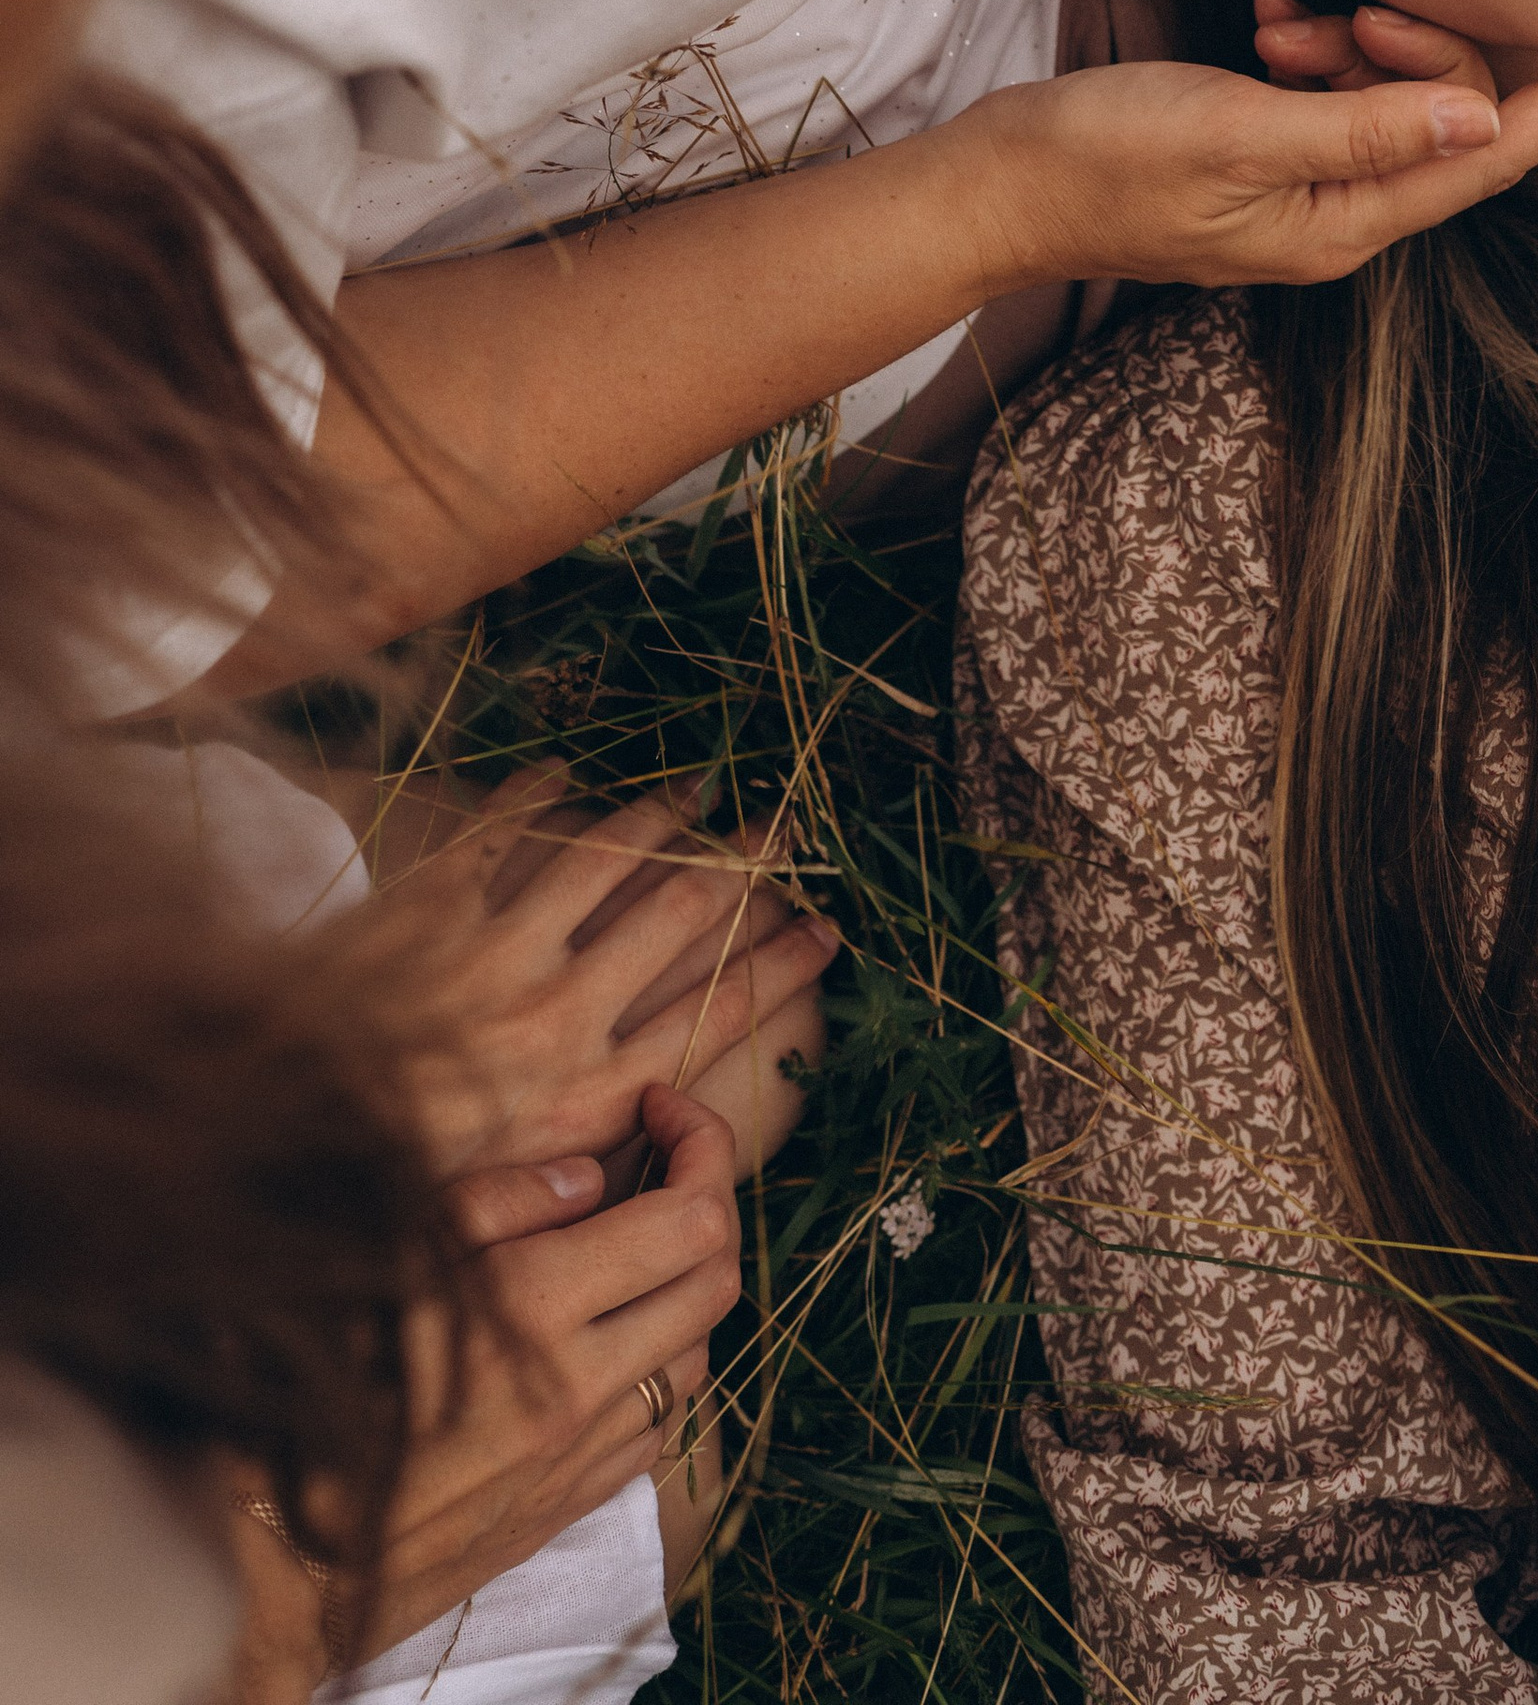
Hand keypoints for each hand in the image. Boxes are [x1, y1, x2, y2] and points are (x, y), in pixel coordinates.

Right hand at [354, 1087, 736, 1661]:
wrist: (285, 1556)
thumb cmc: (319, 1387)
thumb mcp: (389, 1259)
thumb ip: (498, 1203)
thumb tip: (587, 1175)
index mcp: (539, 1307)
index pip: (691, 1212)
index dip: (700, 1140)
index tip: (663, 1106)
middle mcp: (586, 1382)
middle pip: (717, 1276)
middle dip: (709, 1199)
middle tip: (666, 1160)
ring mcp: (589, 1450)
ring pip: (699, 1349)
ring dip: (685, 1285)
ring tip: (632, 1245)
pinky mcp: (578, 1498)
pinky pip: (661, 1418)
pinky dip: (657, 1360)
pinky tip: (608, 1334)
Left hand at [355, 769, 835, 1176]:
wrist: (273, 1137)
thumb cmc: (392, 1190)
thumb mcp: (513, 1202)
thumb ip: (580, 1173)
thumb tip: (636, 1165)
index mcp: (591, 1092)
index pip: (719, 1009)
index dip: (783, 964)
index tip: (827, 929)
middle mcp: (563, 1011)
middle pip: (682, 912)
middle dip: (745, 862)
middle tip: (781, 825)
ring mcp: (500, 949)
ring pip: (606, 856)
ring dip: (656, 815)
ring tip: (691, 791)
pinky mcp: (434, 906)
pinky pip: (500, 831)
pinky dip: (536, 797)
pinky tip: (558, 773)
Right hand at [957, 30, 1537, 294]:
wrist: (1003, 183)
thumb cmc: (1107, 157)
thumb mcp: (1238, 130)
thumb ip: (1365, 129)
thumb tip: (1483, 126)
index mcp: (1348, 223)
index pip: (1494, 157)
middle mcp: (1345, 215)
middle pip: (1446, 116)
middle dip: (1411, 44)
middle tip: (1340, 11)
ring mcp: (1308, 187)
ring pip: (1388, 92)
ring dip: (1346, 39)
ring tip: (1273, 21)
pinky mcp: (1272, 154)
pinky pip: (1333, 90)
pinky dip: (1310, 48)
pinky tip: (1263, 20)